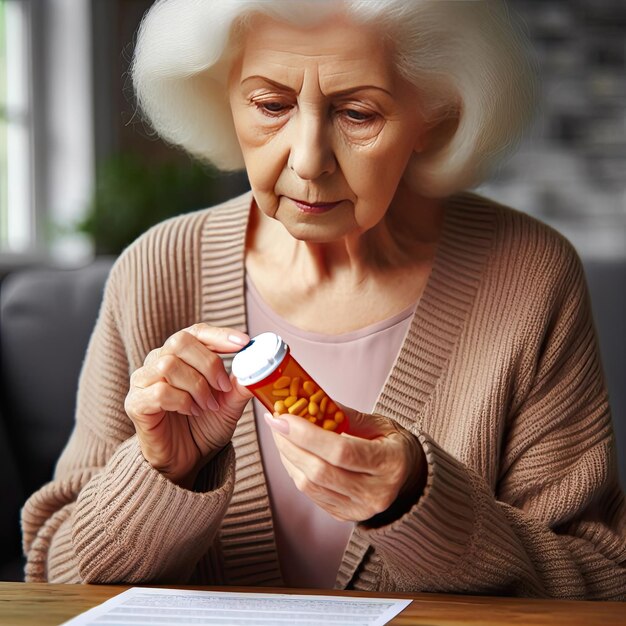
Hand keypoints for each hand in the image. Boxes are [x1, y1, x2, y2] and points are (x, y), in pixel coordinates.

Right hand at [124, 324, 252, 487]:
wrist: (186, 460)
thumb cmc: (204, 426)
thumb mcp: (229, 403)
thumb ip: (241, 384)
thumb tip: (259, 366)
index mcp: (181, 355)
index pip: (196, 332)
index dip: (220, 334)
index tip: (244, 342)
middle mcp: (158, 361)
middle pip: (180, 341)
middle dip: (209, 363)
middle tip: (223, 387)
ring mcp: (143, 381)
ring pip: (169, 364)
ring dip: (197, 386)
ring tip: (207, 405)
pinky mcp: (136, 403)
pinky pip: (159, 391)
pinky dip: (182, 401)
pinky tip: (191, 411)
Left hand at [263, 407, 425, 522]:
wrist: (407, 476)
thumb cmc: (392, 444)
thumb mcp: (379, 424)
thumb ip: (347, 415)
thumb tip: (312, 400)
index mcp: (389, 464)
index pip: (341, 451)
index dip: (307, 434)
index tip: (284, 416)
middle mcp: (376, 493)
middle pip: (320, 471)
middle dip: (290, 444)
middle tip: (275, 421)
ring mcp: (359, 509)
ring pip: (310, 485)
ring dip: (288, 456)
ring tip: (280, 433)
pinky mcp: (344, 515)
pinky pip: (310, 493)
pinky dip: (294, 469)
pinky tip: (291, 451)